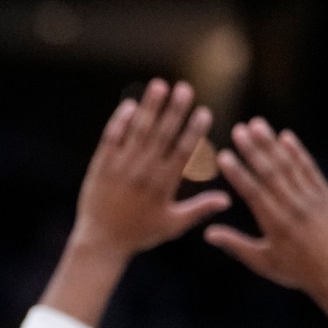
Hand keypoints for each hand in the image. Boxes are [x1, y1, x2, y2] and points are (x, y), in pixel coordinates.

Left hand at [69, 79, 227, 261]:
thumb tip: (228, 199)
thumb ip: (199, 208)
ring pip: (137, 131)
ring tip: (159, 85)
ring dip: (149, 107)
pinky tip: (129, 105)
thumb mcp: (172, 224)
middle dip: (174, 110)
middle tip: (184, 88)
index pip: (183, 151)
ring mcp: (120, 167)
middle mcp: (143, 172)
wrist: (100, 242)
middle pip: (161, 135)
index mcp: (163, 184)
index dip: (193, 130)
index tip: (204, 111)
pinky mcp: (101, 166)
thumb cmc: (139, 234)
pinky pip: (111, 138)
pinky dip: (120, 121)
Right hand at [203, 117, 327, 308]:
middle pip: (271, 173)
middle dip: (254, 150)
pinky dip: (299, 153)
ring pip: (290, 167)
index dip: (238, 173)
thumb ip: (235, 244)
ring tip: (258, 124)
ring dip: (272, 144)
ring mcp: (312, 200)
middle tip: (239, 129)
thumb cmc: (294, 271)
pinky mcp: (326, 196)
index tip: (223, 155)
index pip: (253, 193)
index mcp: (275, 224)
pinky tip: (286, 137)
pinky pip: (311, 170)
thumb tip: (208, 233)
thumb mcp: (262, 262)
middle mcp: (294, 208)